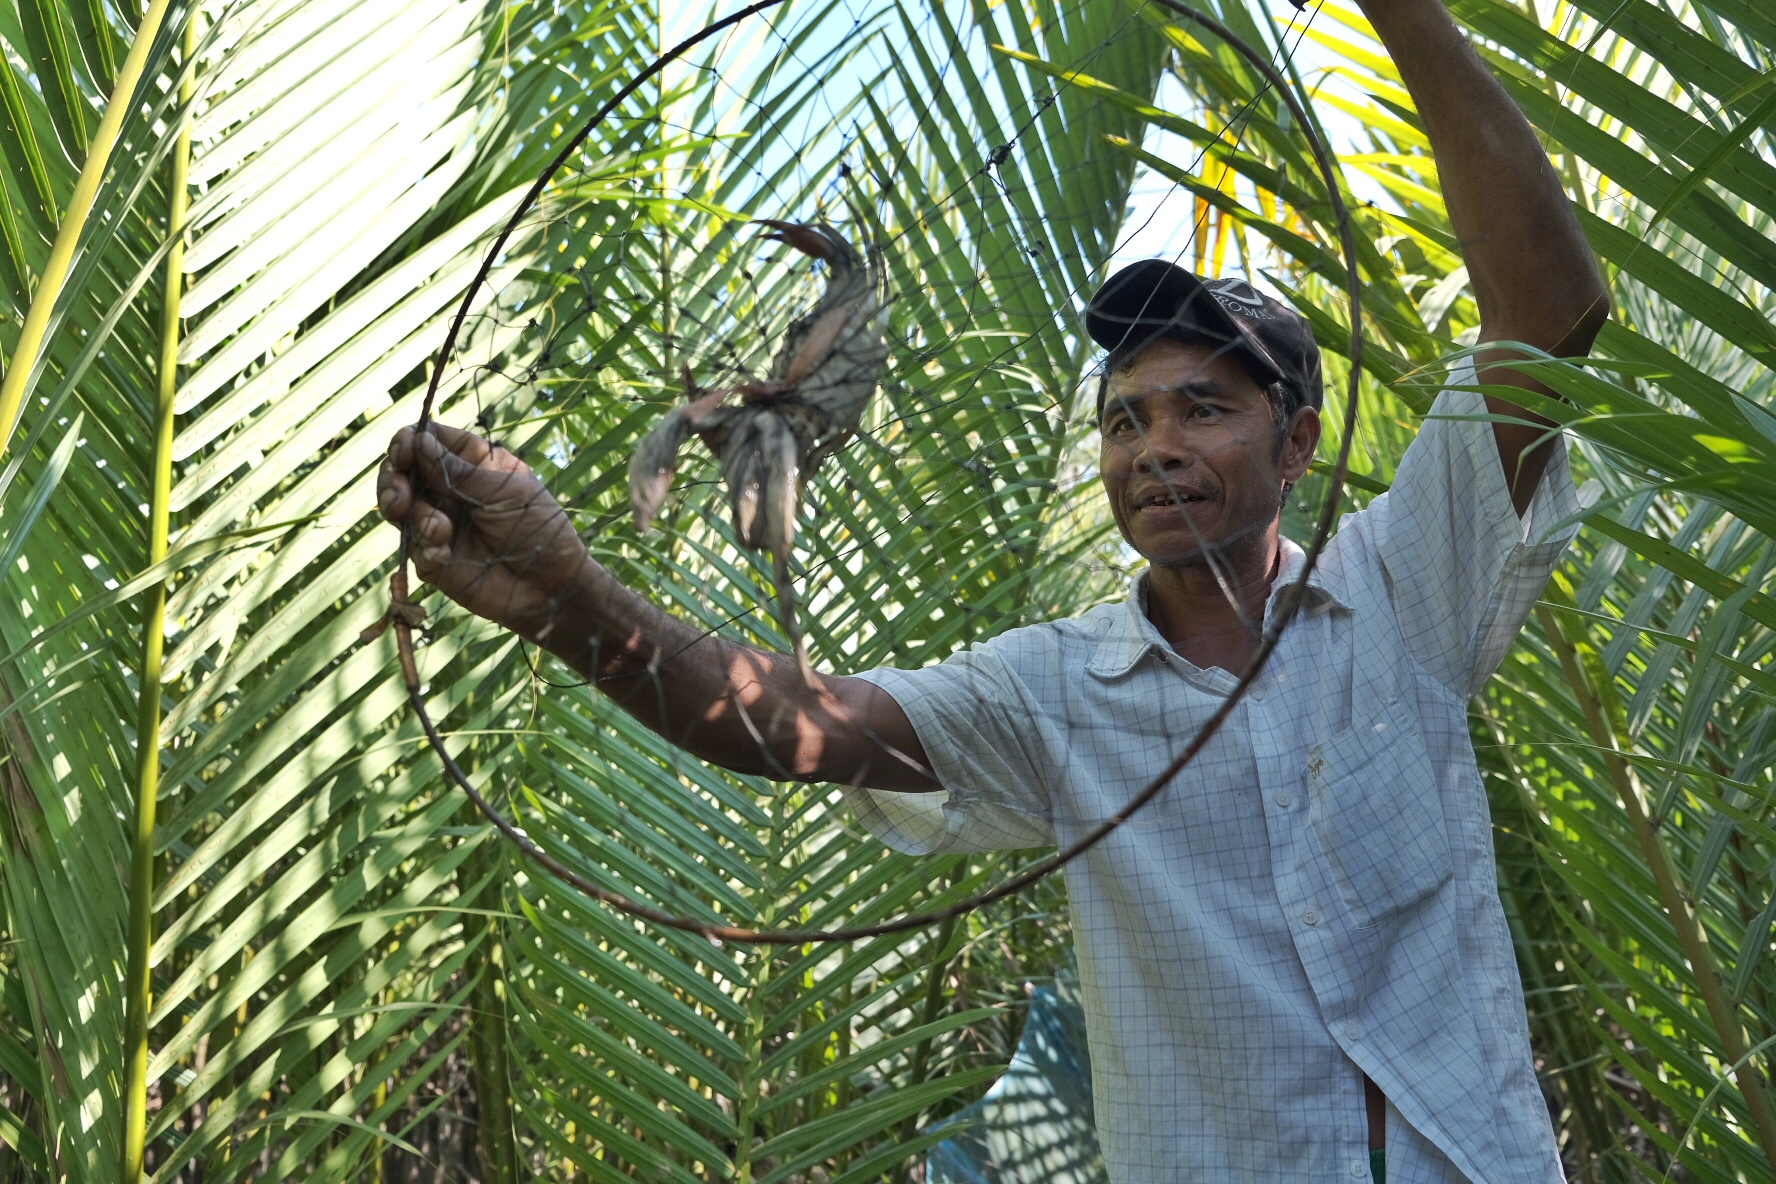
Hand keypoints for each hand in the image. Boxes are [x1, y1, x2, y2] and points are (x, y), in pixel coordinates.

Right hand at [377, 424, 589, 639]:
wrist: (550, 584)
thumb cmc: (538, 527)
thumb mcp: (503, 491)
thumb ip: (456, 470)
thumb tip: (416, 439)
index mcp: (471, 463)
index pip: (426, 440)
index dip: (408, 441)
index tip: (404, 450)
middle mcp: (449, 490)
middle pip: (400, 471)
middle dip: (392, 479)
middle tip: (400, 496)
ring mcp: (438, 523)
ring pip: (398, 507)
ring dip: (408, 513)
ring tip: (438, 528)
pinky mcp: (434, 559)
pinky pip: (412, 545)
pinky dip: (425, 546)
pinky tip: (444, 553)